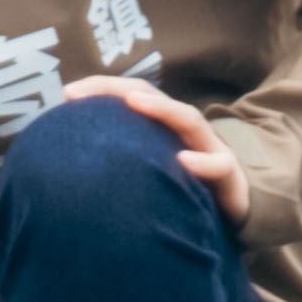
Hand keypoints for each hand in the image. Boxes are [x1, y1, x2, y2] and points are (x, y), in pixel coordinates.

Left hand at [56, 73, 247, 227]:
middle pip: (153, 98)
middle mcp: (184, 131)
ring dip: (162, 109)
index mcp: (163, 127)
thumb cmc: (182, 188)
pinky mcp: (229, 175)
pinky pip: (219, 165)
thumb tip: (71, 156)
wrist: (234, 212)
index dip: (101, 89)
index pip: (131, 97)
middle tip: (84, 93)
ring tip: (134, 103)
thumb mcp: (150, 170)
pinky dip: (202, 162)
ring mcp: (209, 149)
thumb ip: (121, 158)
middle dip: (119, 90)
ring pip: (189, 120)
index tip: (68, 93)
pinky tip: (184, 161)